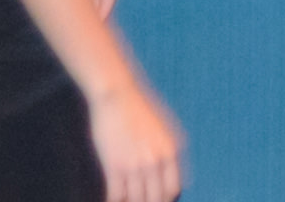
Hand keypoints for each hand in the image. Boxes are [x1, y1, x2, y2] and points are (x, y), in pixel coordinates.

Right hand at [91, 81, 182, 201]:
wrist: (116, 94)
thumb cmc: (138, 108)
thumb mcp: (163, 128)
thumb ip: (166, 151)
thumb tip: (168, 174)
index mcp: (169, 151)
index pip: (173, 190)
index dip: (165, 199)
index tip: (157, 199)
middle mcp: (155, 161)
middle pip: (156, 199)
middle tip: (140, 199)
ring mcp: (135, 164)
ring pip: (136, 200)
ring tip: (126, 199)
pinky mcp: (114, 165)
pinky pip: (116, 195)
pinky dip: (114, 200)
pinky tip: (111, 199)